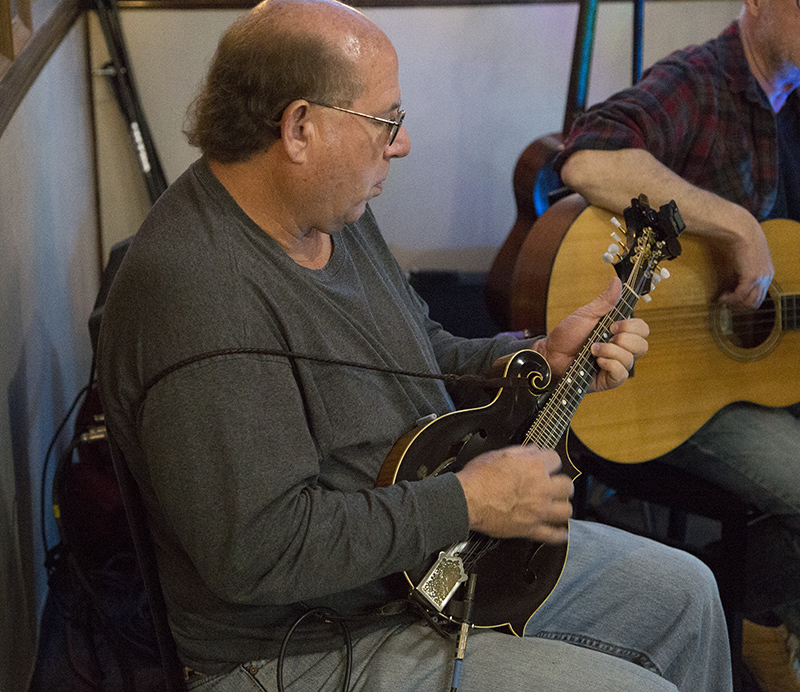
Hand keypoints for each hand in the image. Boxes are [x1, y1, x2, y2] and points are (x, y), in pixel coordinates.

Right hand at [455, 445, 572, 543]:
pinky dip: (558, 534)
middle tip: (555, 485)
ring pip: (566, 510)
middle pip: (567, 486)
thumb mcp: (499, 454)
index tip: (547, 465)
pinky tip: (560, 531)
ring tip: (557, 505)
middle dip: (561, 484)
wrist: (467, 499)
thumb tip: (533, 450)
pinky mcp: (530, 529)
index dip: (550, 461)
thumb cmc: (478, 477)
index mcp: (534, 467)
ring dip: (562, 507)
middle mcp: (541, 489)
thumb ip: (521, 452)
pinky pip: (553, 535)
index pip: (556, 459)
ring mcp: (538, 510)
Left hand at [532, 277, 649, 392]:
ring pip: (631, 359)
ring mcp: (615, 365)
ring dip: (610, 351)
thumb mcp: (586, 314)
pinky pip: (621, 374)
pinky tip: (597, 362)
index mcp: (618, 332)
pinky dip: (610, 365)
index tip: (613, 325)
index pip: (642, 329)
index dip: (632, 327)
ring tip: (592, 350)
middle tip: (604, 337)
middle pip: (643, 345)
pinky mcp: (608, 379)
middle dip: (623, 339)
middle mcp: (620, 349)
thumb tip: (617, 281)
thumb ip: (604, 301)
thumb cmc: (566, 336)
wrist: (550, 354)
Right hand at [716, 215, 773, 309]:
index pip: (758, 296)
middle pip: (755, 303)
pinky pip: (740, 296)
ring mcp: (761, 278)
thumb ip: (739, 272)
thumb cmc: (737, 239)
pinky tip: (721, 298)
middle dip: (739, 307)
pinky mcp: (751, 277)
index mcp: (766, 272)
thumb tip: (729, 284)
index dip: (743, 301)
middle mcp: (766, 277)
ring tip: (723, 300)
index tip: (729, 298)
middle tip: (726, 303)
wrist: (739, 228)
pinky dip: (730, 300)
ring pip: (749, 303)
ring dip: (735, 305)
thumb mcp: (740, 258)